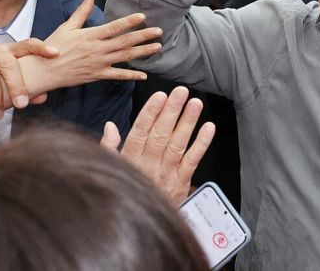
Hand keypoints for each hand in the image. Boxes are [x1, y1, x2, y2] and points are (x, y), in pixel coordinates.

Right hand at [34, 0, 162, 88]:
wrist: (44, 71)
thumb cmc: (54, 47)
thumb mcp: (67, 27)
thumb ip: (81, 12)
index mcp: (91, 35)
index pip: (114, 27)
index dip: (129, 22)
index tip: (143, 16)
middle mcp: (97, 49)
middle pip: (125, 41)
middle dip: (144, 36)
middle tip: (159, 31)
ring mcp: (99, 63)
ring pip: (125, 57)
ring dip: (143, 52)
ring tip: (158, 47)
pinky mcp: (98, 75)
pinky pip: (118, 76)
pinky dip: (131, 75)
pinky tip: (144, 74)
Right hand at [101, 86, 215, 205]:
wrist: (140, 226)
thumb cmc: (127, 190)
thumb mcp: (111, 169)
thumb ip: (110, 147)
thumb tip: (110, 125)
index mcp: (131, 160)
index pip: (140, 132)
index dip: (150, 113)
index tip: (159, 95)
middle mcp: (149, 165)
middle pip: (161, 134)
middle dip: (171, 111)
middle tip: (181, 92)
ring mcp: (166, 174)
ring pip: (177, 144)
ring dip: (187, 122)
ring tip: (195, 103)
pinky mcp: (181, 183)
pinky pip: (192, 161)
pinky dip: (201, 144)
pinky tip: (208, 128)